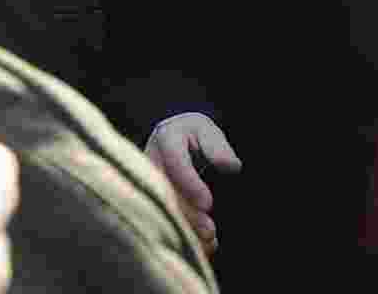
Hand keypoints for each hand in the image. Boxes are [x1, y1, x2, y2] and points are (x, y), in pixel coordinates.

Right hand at [145, 113, 241, 254]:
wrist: (174, 138)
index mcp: (166, 138)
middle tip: (210, 232)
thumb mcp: (206, 130)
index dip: (191, 184)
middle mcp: (150, 159)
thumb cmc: (194, 134)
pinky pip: (163, 216)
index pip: (176, 163)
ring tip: (208, 242)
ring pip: (163, 208)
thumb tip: (231, 165)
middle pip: (167, 192)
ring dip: (185, 227)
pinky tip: (201, 246)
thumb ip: (217, 146)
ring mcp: (146, 180)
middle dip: (188, 214)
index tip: (208, 203)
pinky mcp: (149, 196)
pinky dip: (182, 232)